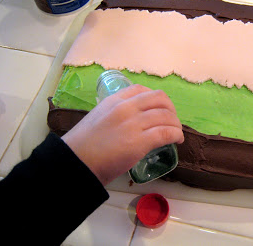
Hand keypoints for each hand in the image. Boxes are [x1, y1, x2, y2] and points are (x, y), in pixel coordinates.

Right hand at [62, 84, 184, 185]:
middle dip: (170, 108)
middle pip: (159, 99)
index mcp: (114, 100)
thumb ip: (115, 114)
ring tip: (176, 132)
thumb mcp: (98, 118)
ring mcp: (133, 124)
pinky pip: (166, 132)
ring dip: (176, 124)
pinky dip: (176, 134)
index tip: (160, 107)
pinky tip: (177, 140)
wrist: (75, 164)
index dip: (156, 98)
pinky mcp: (140, 142)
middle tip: (171, 120)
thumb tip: (132, 120)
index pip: (141, 90)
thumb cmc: (83, 146)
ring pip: (166, 116)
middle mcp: (126, 108)